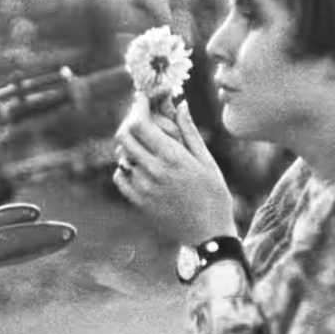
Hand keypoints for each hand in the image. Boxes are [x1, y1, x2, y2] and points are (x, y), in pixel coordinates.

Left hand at [113, 97, 236, 244]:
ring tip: (144, 145)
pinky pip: (120, 177)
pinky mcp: (139, 202)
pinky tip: (138, 166)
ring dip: (129, 145)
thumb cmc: (215, 195)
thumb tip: (180, 103)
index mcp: (173, 157)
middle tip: (140, 119)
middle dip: (130, 122)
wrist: (209, 235)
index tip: (142, 99)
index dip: (138, 107)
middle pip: (125, 136)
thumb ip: (189, 131)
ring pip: (122, 156)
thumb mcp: (207, 161)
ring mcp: (144, 188)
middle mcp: (154, 171)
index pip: (141, 123)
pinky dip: (124, 168)